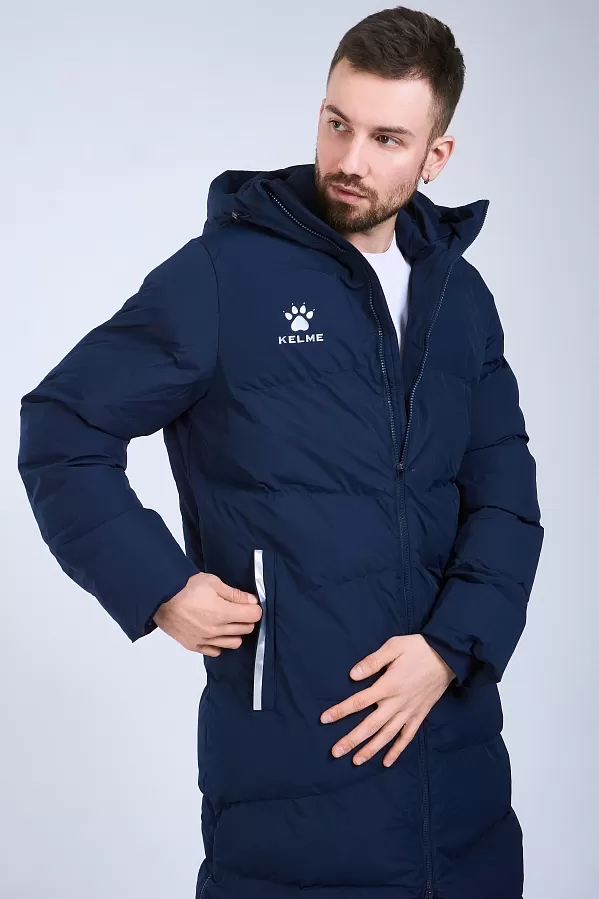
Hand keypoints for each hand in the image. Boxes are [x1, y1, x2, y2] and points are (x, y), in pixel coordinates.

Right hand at [153, 572, 261, 655]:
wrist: (160, 597)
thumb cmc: (185, 587)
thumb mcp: (213, 583)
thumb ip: (235, 594)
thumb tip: (251, 600)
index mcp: (223, 612)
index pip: (253, 616)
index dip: (254, 608)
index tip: (250, 604)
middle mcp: (216, 630)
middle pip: (246, 629)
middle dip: (246, 618)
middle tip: (239, 610)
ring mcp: (205, 640)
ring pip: (234, 643)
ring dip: (235, 632)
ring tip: (227, 621)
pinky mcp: (194, 645)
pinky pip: (215, 651)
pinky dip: (219, 643)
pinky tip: (215, 632)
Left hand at [320, 634, 454, 767]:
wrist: (447, 656)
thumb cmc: (417, 648)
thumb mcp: (393, 647)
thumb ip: (372, 662)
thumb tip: (352, 674)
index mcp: (387, 685)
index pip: (359, 701)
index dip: (340, 711)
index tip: (324, 719)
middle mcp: (396, 703)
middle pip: (370, 725)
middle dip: (352, 740)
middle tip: (335, 752)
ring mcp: (409, 711)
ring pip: (387, 735)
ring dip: (371, 749)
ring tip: (355, 761)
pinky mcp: (420, 715)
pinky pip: (407, 736)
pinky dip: (397, 750)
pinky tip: (387, 762)